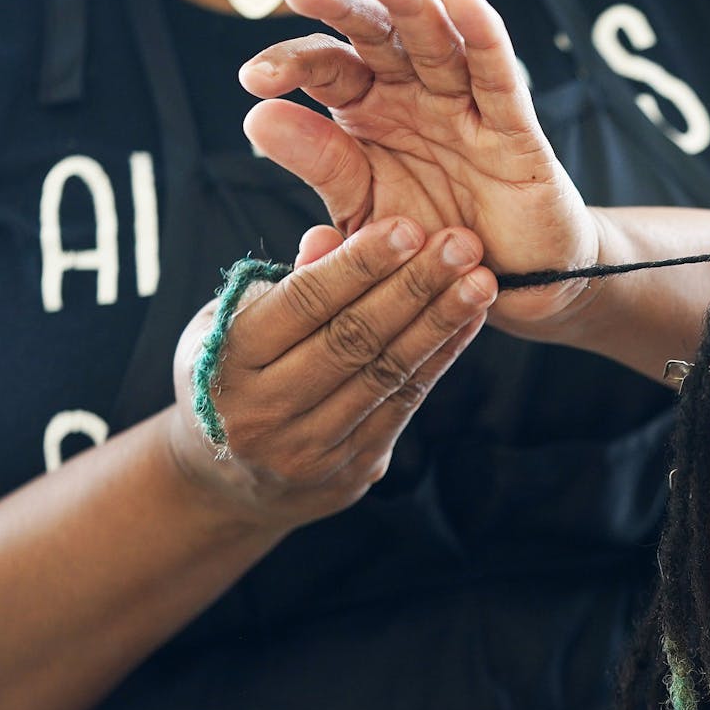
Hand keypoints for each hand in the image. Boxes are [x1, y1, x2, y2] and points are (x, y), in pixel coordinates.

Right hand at [166, 218, 495, 529]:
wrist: (229, 481)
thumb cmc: (235, 375)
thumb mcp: (233, 323)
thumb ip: (287, 282)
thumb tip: (330, 234)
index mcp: (227, 360)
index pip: (303, 303)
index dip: (360, 265)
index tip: (409, 227)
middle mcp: (264, 410)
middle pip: (354, 339)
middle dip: (415, 286)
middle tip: (463, 245)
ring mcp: (310, 448)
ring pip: (387, 373)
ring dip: (441, 322)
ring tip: (482, 282)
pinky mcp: (353, 468)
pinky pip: (405, 403)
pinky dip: (442, 358)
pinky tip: (470, 320)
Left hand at [239, 0, 599, 328]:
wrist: (501, 285)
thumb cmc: (429, 245)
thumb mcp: (364, 212)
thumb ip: (322, 167)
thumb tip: (258, 116)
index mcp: (369, 110)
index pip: (326, 66)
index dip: (290, 64)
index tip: (256, 81)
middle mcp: (414, 95)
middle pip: (375, 35)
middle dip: (340, 5)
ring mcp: (464, 107)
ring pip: (435, 43)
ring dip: (407, 2)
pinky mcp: (514, 130)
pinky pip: (497, 79)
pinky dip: (484, 37)